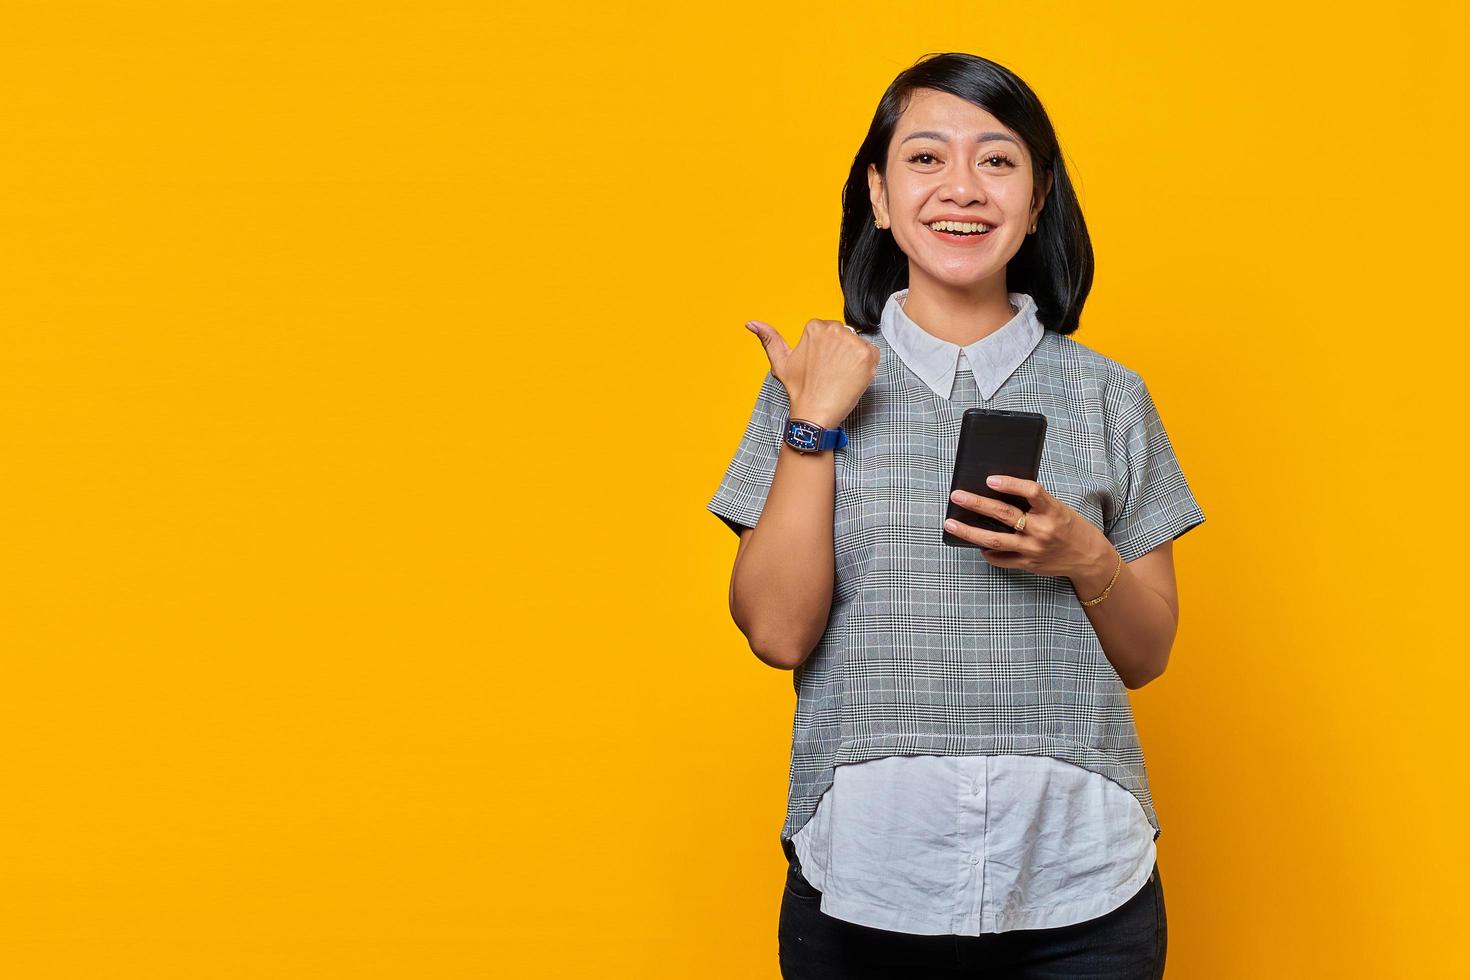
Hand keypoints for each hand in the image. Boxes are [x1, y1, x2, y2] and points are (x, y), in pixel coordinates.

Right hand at [745, 318, 878, 427]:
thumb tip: (750, 323)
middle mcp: (834, 329)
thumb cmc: (799, 389)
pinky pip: (873, 354)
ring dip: (853, 359)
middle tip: (830, 373)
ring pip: (858, 344)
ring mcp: (852, 342)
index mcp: (815, 327)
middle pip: (845, 336)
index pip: (829, 331)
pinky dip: (866, 366)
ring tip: (840, 376)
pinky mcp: (867, 355)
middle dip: (840, 352)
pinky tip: (852, 378)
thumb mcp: (780, 362)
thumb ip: (768, 338)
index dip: (827, 350)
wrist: (814, 414)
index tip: (821, 365)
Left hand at [943, 475, 1108, 576]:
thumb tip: (998, 491)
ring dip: (969, 531)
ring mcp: (1033, 550)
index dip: (1010, 484)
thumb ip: (1034, 503)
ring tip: (951, 523)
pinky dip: (987, 552)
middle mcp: (1042, 530)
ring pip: (995, 540)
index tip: (990, 479)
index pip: (1031, 492)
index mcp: (1053, 511)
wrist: (1089, 558)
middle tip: (956, 495)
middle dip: (977, 504)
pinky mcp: (1028, 565)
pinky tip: (977, 545)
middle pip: (1004, 515)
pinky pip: (1001, 559)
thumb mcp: (1058, 508)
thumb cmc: (1071, 527)